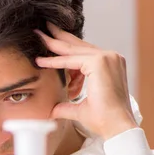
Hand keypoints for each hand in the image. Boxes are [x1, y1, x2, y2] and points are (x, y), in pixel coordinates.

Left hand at [35, 23, 136, 140]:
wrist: (115, 126)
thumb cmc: (102, 119)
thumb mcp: (79, 108)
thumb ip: (65, 105)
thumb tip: (51, 110)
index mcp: (108, 64)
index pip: (82, 52)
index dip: (63, 48)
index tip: (49, 42)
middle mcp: (110, 57)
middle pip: (77, 45)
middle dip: (57, 37)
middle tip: (41, 29)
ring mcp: (107, 57)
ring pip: (73, 50)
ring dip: (53, 44)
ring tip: (38, 36)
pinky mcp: (100, 62)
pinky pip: (71, 60)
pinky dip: (54, 61)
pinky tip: (40, 61)